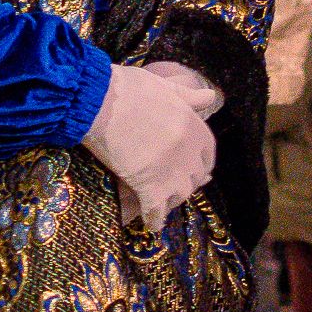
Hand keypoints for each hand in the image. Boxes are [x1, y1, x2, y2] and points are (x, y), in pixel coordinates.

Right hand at [80, 63, 217, 232]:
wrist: (101, 101)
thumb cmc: (128, 88)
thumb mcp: (163, 86)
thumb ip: (188, 96)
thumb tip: (210, 97)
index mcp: (193, 126)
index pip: (207, 151)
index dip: (200, 161)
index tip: (195, 167)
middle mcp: (188, 152)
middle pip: (195, 176)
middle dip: (186, 181)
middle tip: (173, 186)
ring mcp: (171, 172)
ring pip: (180, 195)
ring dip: (172, 200)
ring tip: (163, 203)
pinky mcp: (150, 187)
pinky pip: (157, 212)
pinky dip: (154, 220)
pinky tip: (151, 225)